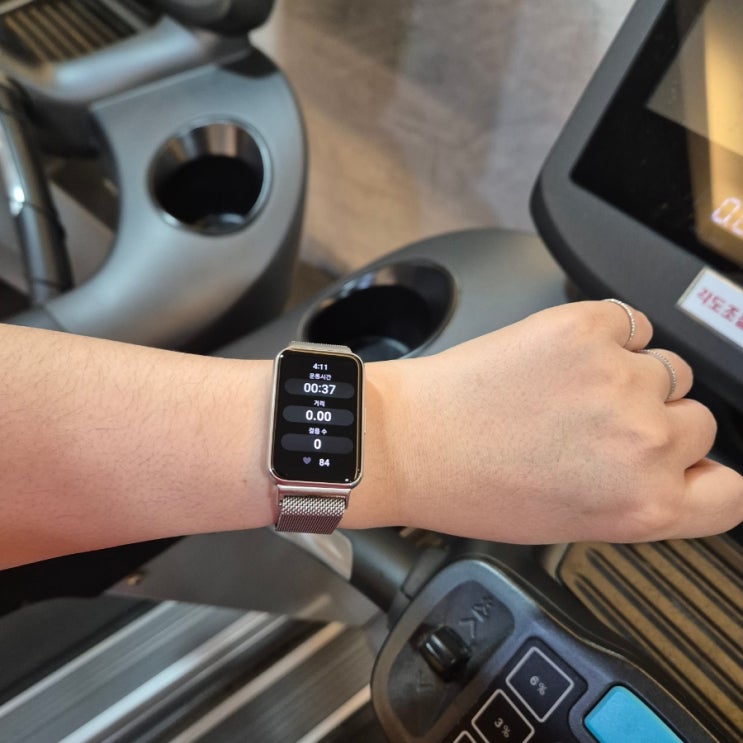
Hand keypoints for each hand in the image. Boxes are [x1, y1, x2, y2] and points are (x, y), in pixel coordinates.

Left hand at [368, 300, 742, 542]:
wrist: (410, 441)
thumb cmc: (474, 488)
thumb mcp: (571, 524)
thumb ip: (635, 498)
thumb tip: (671, 471)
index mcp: (646, 507)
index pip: (731, 492)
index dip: (709, 475)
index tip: (692, 465)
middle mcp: (646, 443)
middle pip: (698, 421)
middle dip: (655, 422)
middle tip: (596, 424)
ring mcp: (620, 379)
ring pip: (668, 367)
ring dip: (633, 375)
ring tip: (572, 387)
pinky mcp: (587, 328)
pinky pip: (632, 321)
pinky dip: (609, 333)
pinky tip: (565, 355)